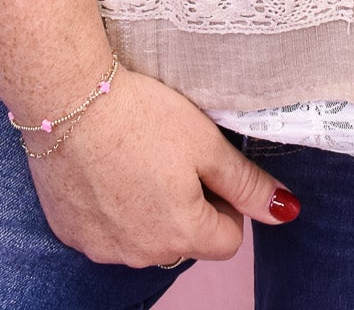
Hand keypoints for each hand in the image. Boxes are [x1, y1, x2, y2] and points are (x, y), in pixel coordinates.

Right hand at [27, 65, 298, 266]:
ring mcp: (102, 248)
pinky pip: (105, 231)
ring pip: (143, 237)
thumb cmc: (142, 114)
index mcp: (183, 234)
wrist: (66, 98)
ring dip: (147, 208)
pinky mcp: (70, 232)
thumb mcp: (207, 143)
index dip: (226, 201)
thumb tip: (287, 212)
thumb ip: (248, 184)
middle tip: (170, 154)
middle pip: (184, 239)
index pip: (228, 239)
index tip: (207, 165)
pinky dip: (110, 206)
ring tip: (135, 155)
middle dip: (186, 205)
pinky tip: (105, 165)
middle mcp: (142, 254)